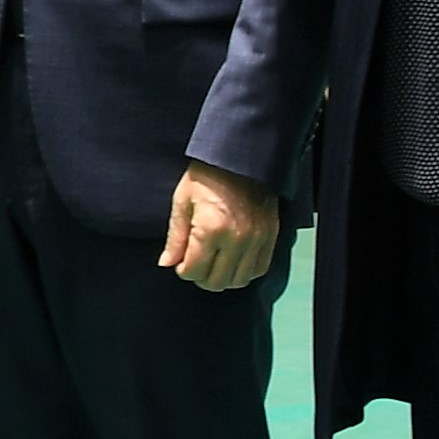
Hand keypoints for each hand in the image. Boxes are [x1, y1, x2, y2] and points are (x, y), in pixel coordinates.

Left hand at [159, 162, 284, 293]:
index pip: (194, 271)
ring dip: (224, 278)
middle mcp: (237, 239)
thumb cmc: (208, 175)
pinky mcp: (271, 236)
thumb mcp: (183, 201)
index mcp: (211, 229)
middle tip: (196, 264)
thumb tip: (167, 263)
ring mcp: (257, 239)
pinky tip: (234, 261)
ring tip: (214, 263)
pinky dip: (245, 271)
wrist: (241, 157)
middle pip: (217, 282)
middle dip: (201, 277)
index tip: (181, 262)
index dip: (183, 270)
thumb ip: (175, 237)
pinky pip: (260, 269)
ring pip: (240, 280)